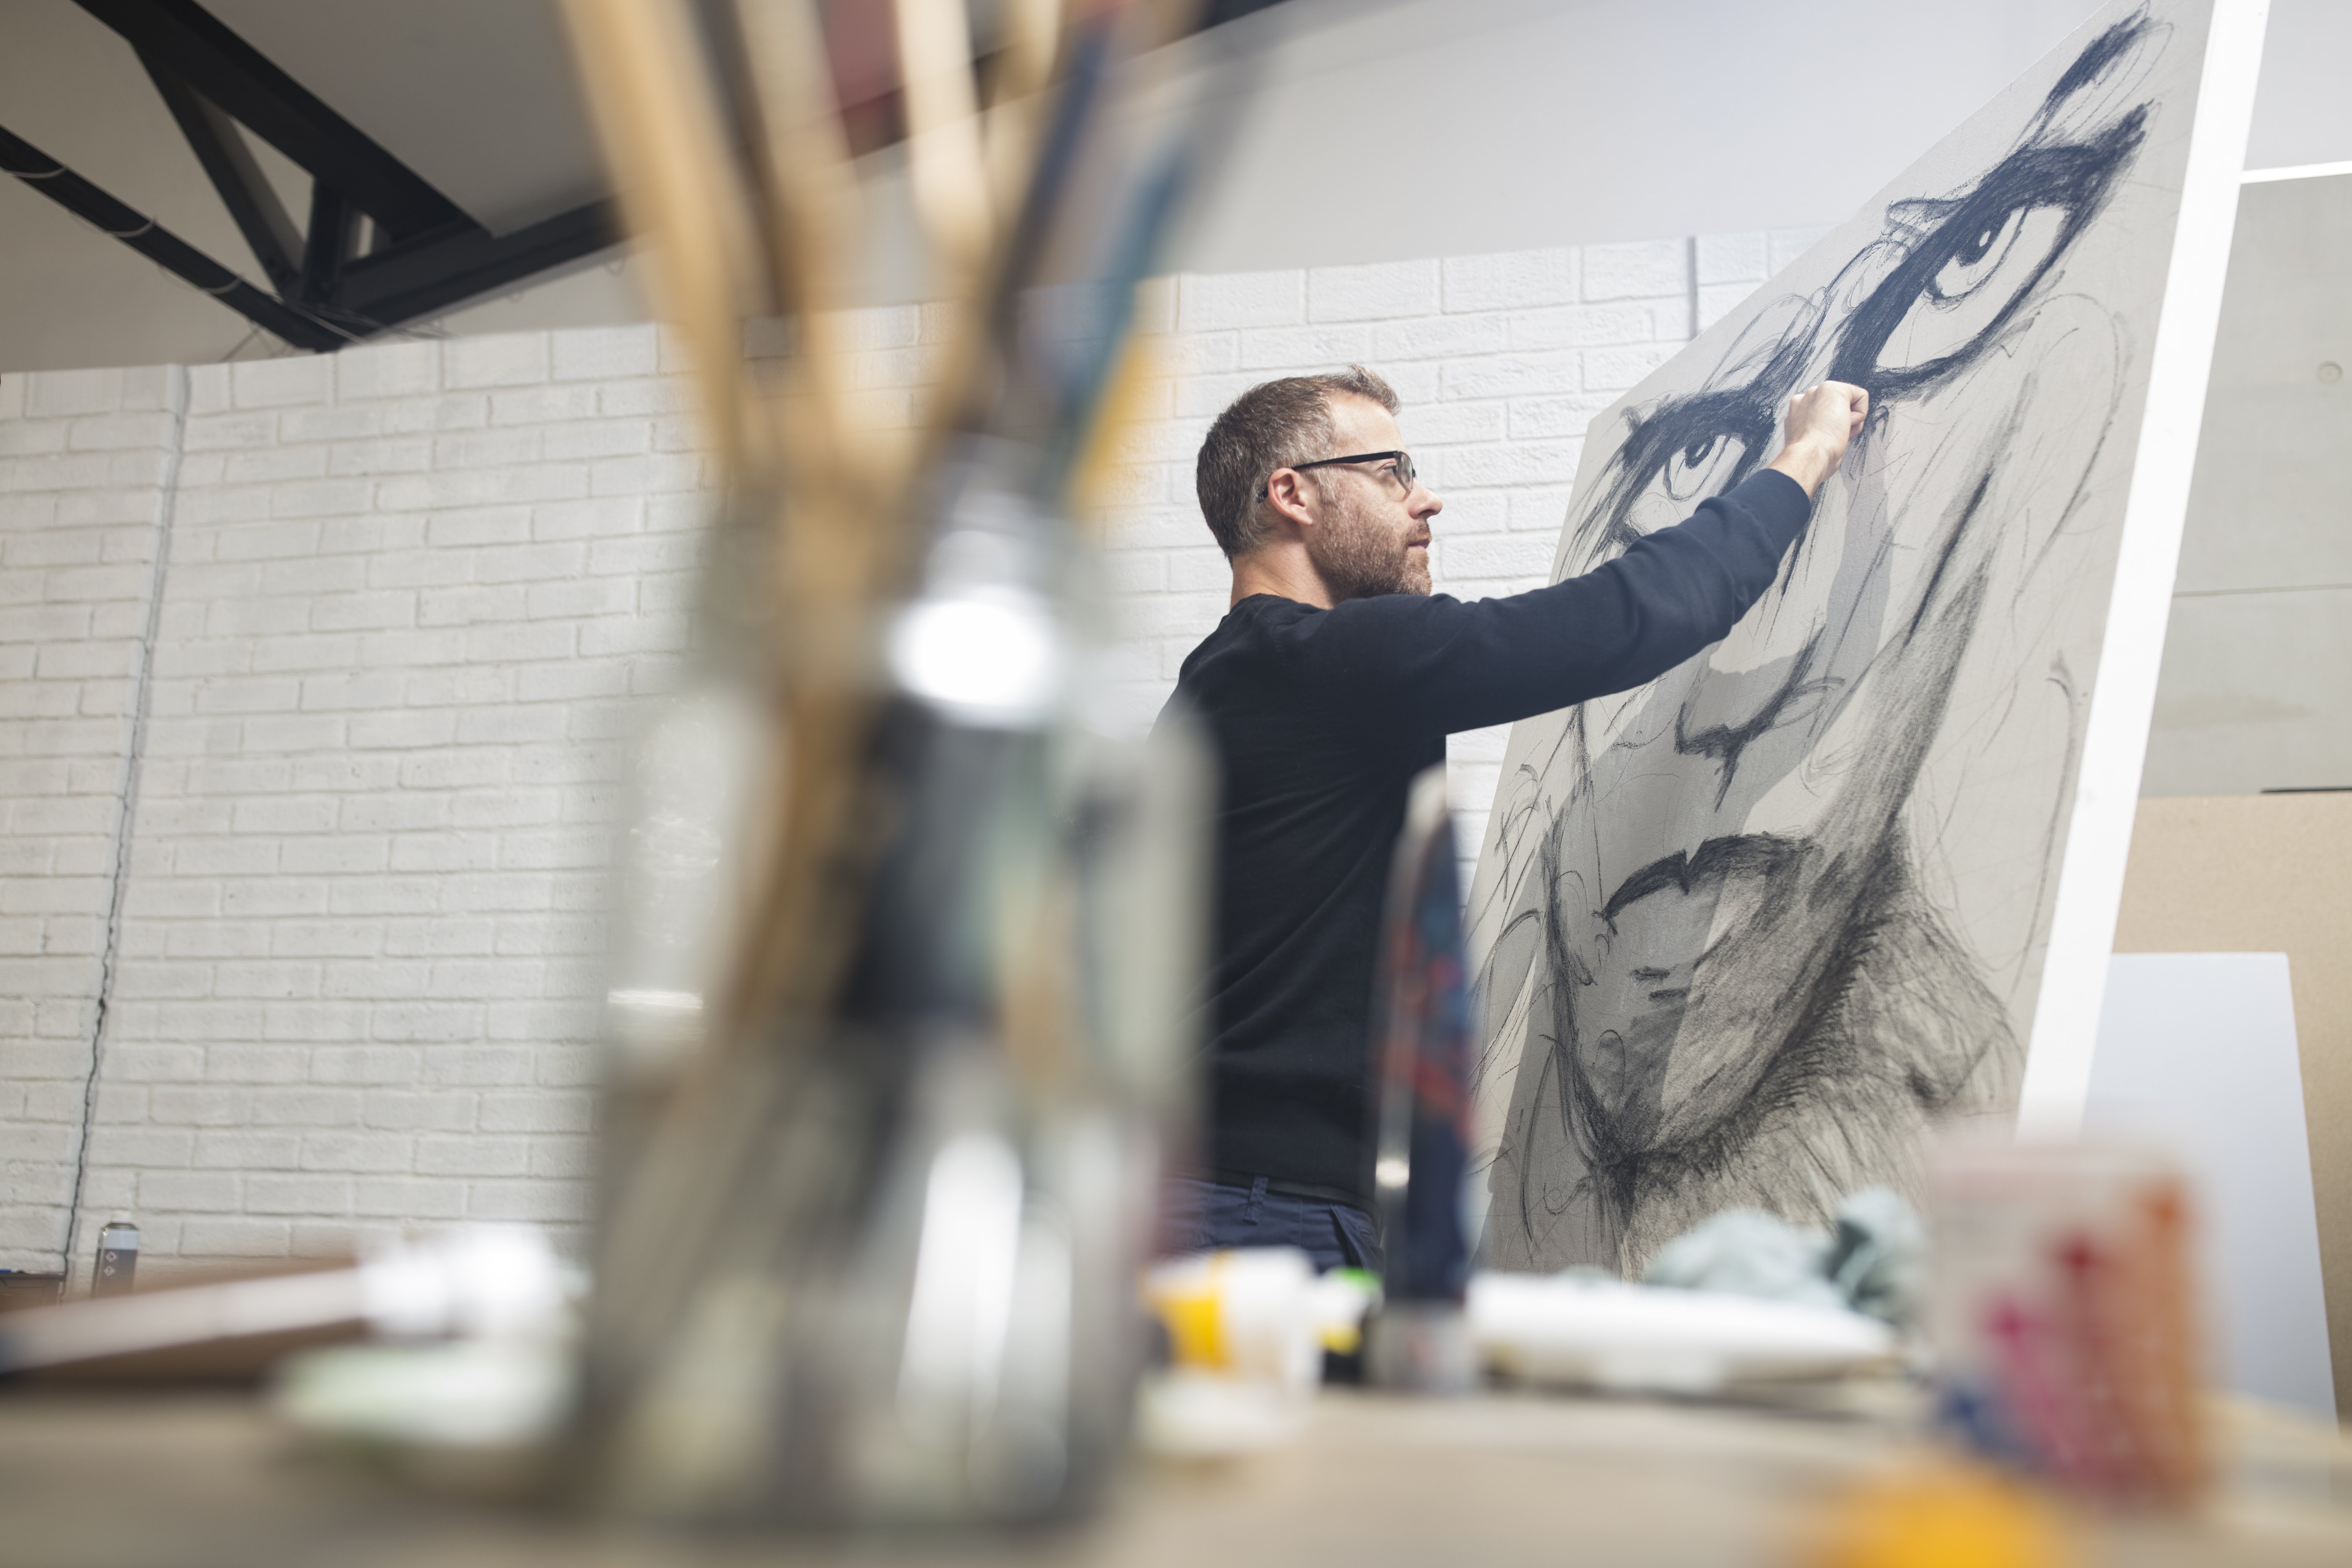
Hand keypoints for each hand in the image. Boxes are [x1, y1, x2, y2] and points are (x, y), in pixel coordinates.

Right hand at [1767, 381, 1868, 497]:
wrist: (1809, 456)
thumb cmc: (1811, 456)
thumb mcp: (1810, 441)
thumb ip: (1819, 429)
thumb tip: (1836, 435)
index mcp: (1797, 411)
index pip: (1825, 411)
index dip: (1832, 426)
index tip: (1825, 438)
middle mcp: (1805, 398)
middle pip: (1837, 405)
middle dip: (1841, 420)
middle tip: (1832, 435)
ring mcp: (1817, 391)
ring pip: (1849, 401)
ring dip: (1849, 419)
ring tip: (1836, 432)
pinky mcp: (1833, 388)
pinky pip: (1860, 396)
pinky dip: (1860, 413)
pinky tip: (1845, 425)